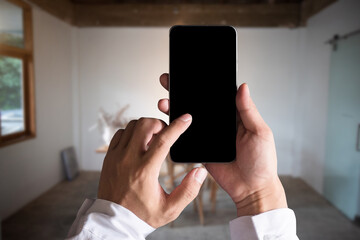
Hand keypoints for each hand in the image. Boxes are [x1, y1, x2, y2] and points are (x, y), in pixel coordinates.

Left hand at [98, 115, 207, 227]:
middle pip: (145, 125)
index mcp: (145, 171)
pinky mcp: (109, 157)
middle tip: (165, 134)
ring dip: (145, 127)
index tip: (186, 118)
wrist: (115, 221)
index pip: (163, 140)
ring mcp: (116, 156)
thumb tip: (199, 172)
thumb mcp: (170, 209)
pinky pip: (120, 133)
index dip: (177, 126)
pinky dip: (132, 133)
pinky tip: (138, 144)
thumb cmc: (141, 215)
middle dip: (160, 124)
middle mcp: (128, 160)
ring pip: (132, 126)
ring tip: (153, 140)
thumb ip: (188, 191)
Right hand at [158, 73, 286, 216]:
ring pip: (189, 119)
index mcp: (235, 114)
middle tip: (170, 81)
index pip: (216, 94)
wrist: (251, 189)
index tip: (191, 72)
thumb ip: (249, 110)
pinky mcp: (200, 148)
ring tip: (165, 101)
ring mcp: (208, 135)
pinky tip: (167, 122)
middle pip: (199, 103)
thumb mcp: (260, 132)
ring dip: (176, 108)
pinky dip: (175, 130)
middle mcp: (219, 123)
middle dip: (183, 92)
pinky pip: (185, 137)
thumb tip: (243, 87)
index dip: (204, 83)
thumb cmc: (262, 162)